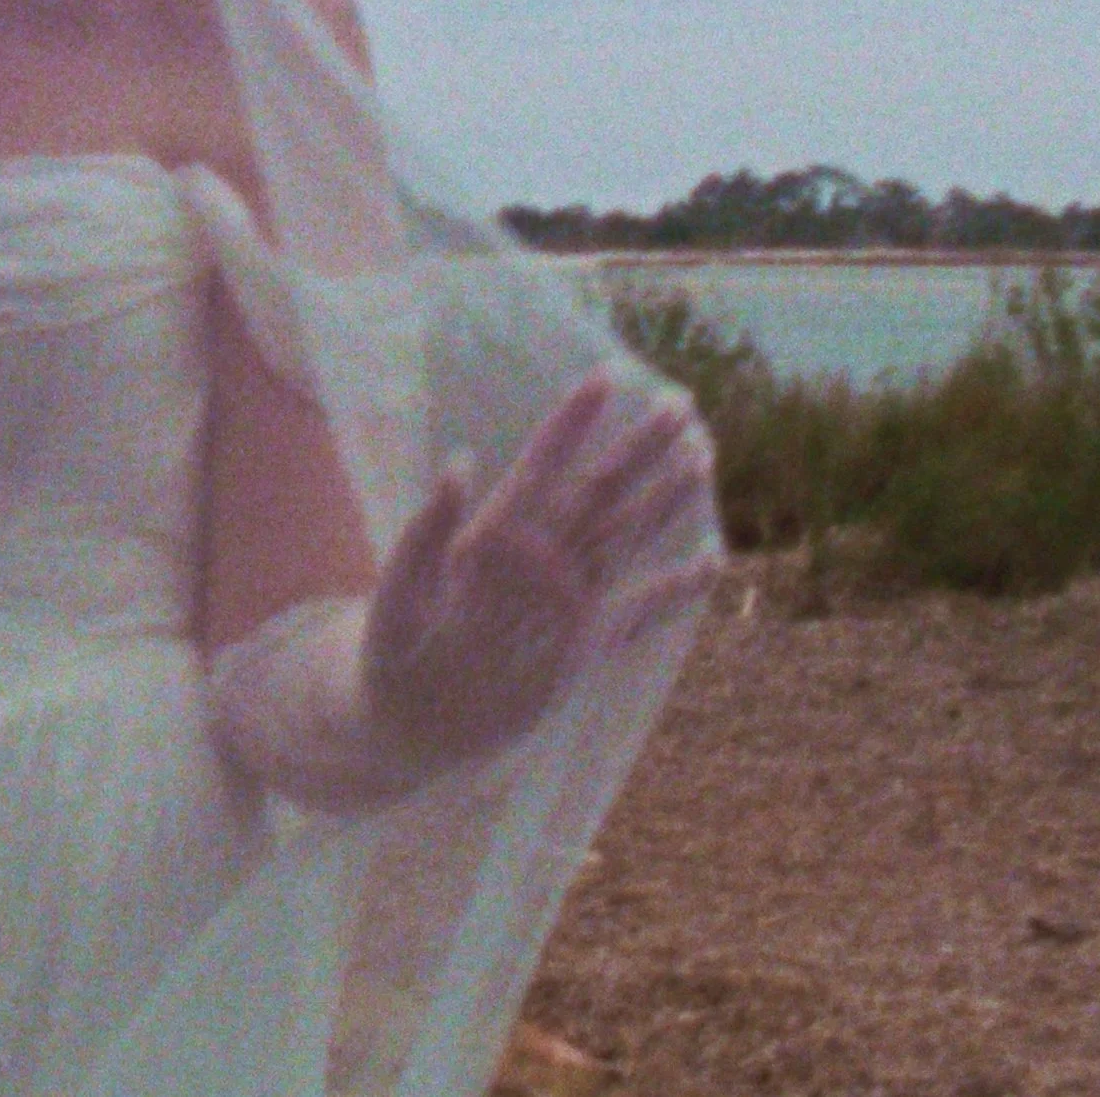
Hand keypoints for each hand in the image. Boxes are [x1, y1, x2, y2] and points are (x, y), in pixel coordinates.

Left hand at [361, 367, 719, 763]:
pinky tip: (708, 562)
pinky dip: (673, 591)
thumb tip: (460, 460)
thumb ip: (431, 528)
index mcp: (490, 537)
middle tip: (681, 403)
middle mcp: (535, 560)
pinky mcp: (580, 648)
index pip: (542, 467)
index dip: (572, 422)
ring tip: (701, 459)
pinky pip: (637, 613)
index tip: (605, 376)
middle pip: (596, 492)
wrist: (406, 722)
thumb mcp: (402, 587)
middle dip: (638, 448)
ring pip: (623, 537)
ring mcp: (563, 602)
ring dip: (661, 499)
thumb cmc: (391, 649)